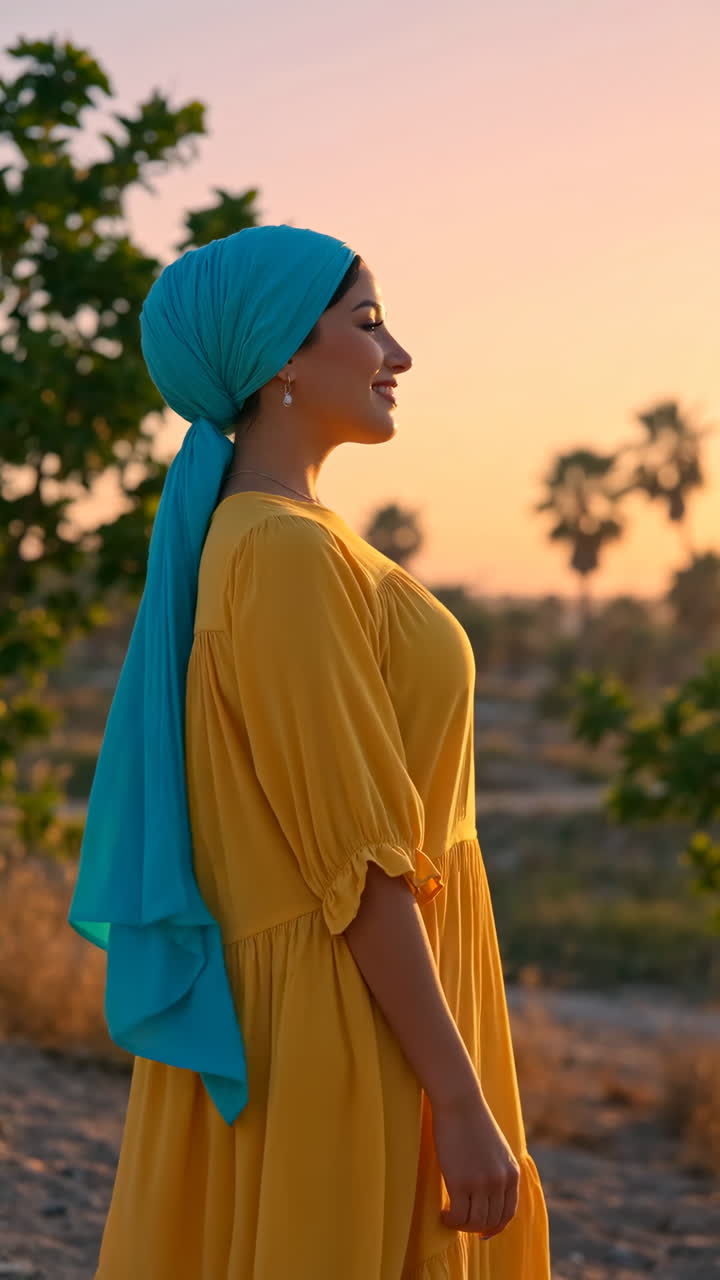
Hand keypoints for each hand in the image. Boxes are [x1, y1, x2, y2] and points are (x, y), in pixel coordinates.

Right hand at [430, 1087, 520, 1236]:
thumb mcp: (496, 1148)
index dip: (495, 1227)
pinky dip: (450, 1220)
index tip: (482, 1232)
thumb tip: (488, 1193)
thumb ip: (497, 1170)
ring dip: (461, 1225)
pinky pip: (457, 1215)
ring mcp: (482, 1183)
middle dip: (475, 1227)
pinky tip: (442, 1213)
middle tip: (459, 1221)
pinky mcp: (461, 1182)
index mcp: (512, 1173)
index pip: (508, 1213)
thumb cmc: (472, 1121)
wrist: (460, 1102)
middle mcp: (501, 1181)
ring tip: (449, 1216)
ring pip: (474, 1222)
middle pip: (491, 1221)